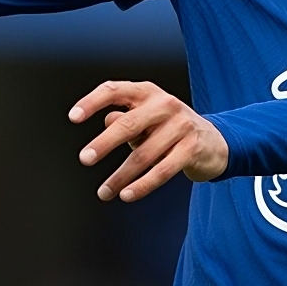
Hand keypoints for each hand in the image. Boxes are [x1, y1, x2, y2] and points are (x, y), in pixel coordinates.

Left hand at [69, 81, 228, 202]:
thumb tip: (106, 121)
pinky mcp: (192, 148)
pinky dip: (142, 185)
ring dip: (120, 176)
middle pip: (128, 123)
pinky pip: (162, 170)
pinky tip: (127, 195)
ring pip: (143, 154)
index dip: (92, 102)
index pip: (114, 90)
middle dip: (104, 143)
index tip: (73, 118)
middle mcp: (164, 104)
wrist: (213, 141)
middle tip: (85, 158)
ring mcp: (181, 125)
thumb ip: (123, 119)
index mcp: (146, 92)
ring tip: (104, 192)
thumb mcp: (144, 119)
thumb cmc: (167, 128)